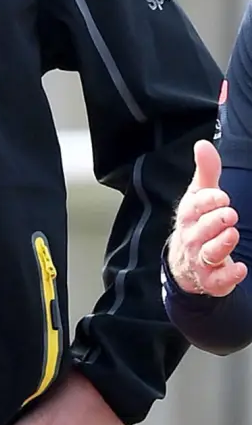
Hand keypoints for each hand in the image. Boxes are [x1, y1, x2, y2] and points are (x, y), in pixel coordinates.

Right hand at [167, 139, 246, 296]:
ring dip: (220, 244)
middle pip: (201, 230)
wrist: (184, 263)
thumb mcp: (199, 195)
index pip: (195, 206)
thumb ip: (206, 171)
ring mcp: (200, 259)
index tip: (222, 196)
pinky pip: (218, 280)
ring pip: (208, 253)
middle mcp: (192, 237)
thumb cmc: (196, 223)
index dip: (208, 201)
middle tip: (230, 214)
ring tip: (232, 234)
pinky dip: (228, 275)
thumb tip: (203, 144)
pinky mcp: (212, 279)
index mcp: (189, 215)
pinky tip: (240, 268)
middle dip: (214, 221)